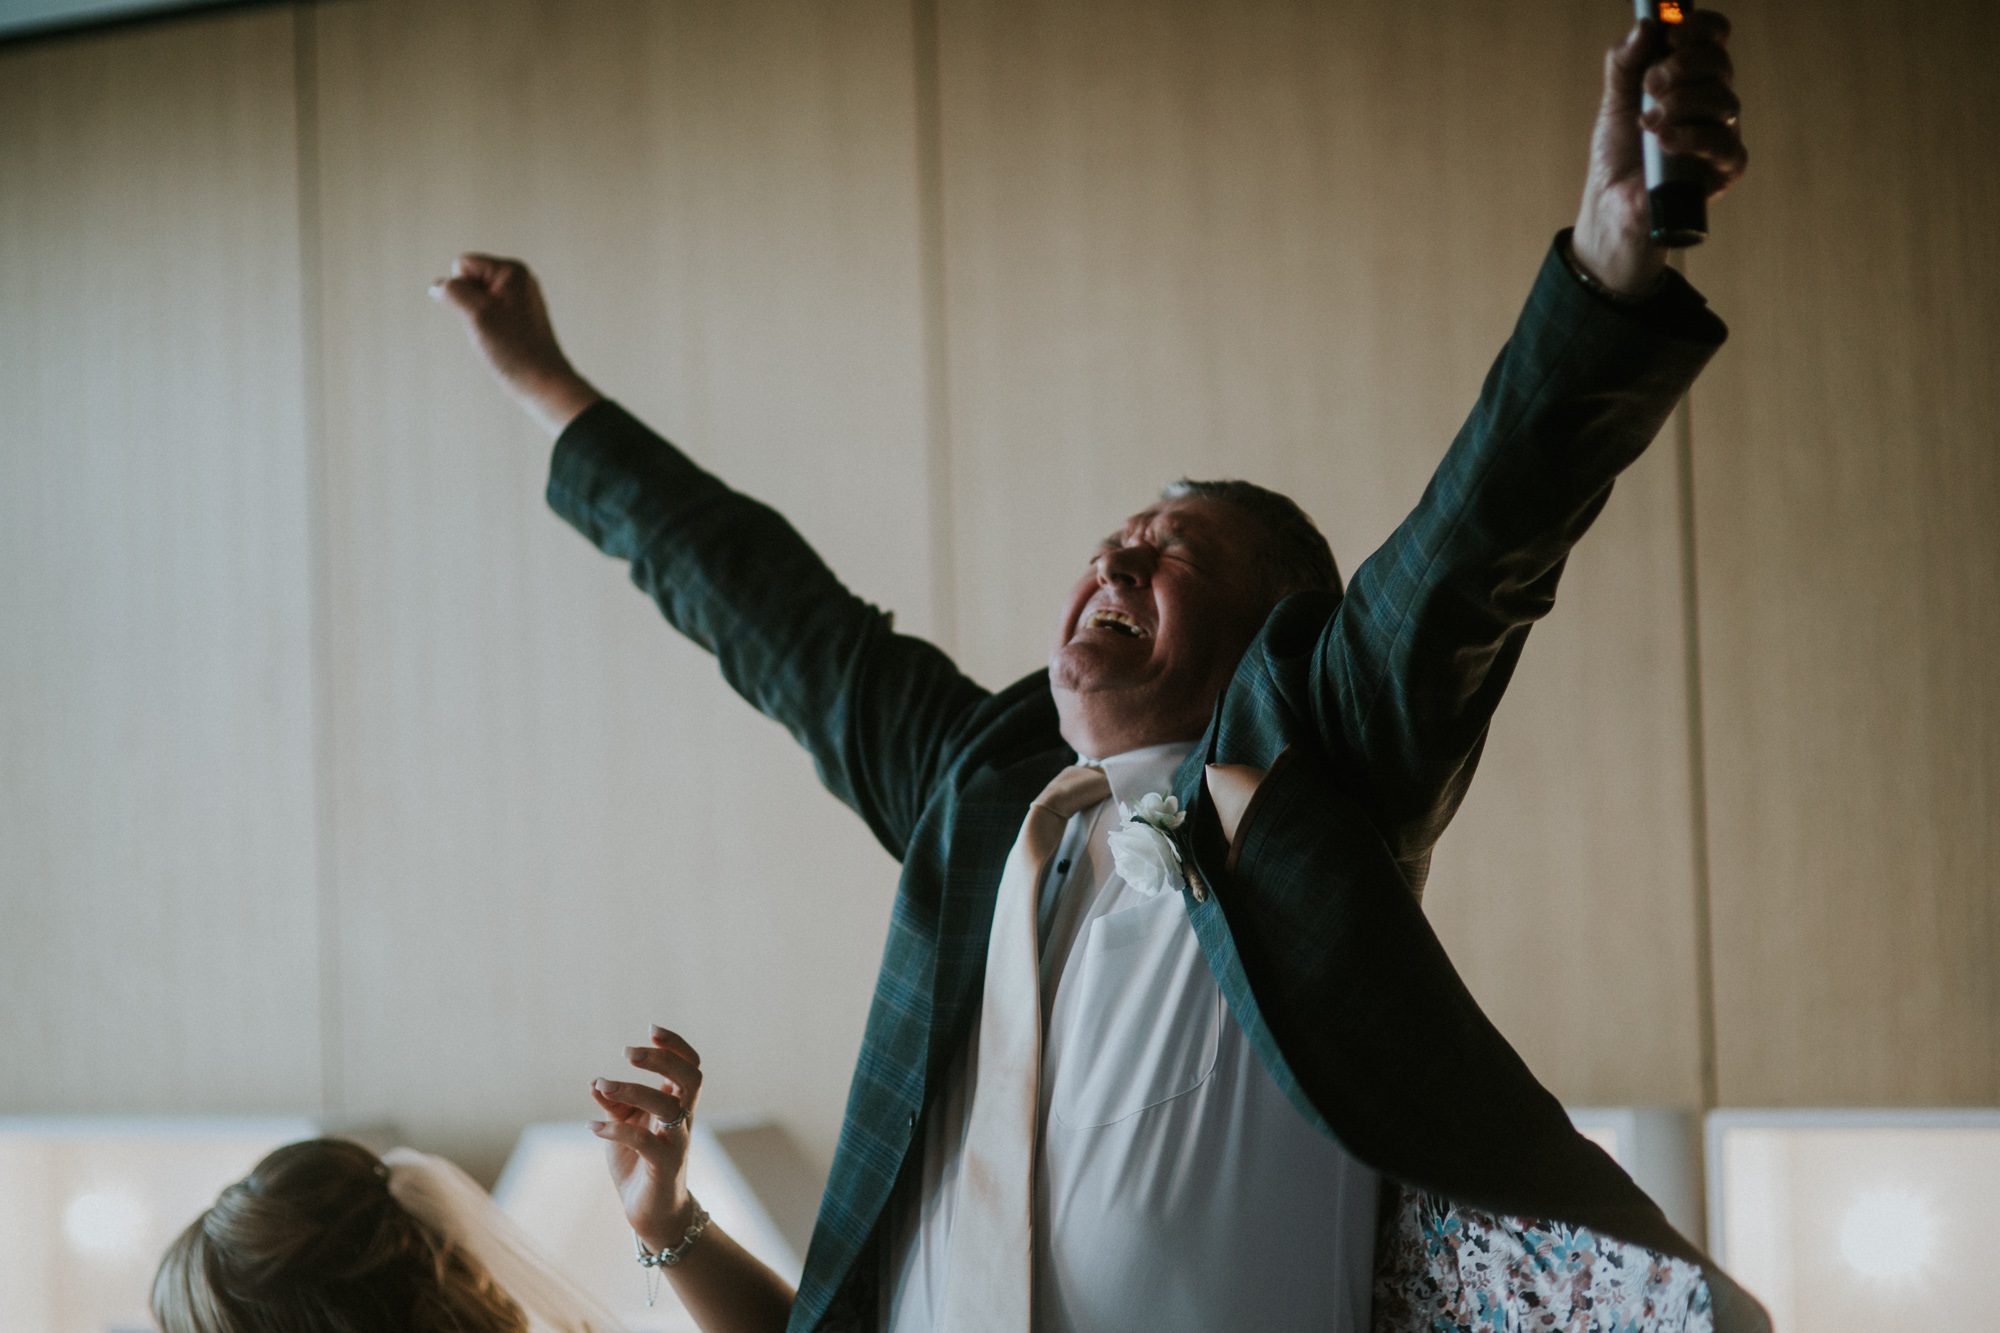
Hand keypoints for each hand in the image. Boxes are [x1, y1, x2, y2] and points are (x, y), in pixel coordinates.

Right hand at [429, 253, 601, 435]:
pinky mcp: (516, 317)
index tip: (484, 314)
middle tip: (492, 328)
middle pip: (468, 280)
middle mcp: (518, 280)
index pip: (463, 265)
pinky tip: (500, 341)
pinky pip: (485, 314)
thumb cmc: (513, 347)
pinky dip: (484, 327)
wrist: (541, 382)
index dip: (462, 290)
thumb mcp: (475, 313)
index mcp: (513, 271)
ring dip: (475, 318)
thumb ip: (452, 291)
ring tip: (497, 336)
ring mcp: (518, 298)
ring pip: (474, 300)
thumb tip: (437, 286)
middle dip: (468, 304)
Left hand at [590, 1025, 705, 1251]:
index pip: (689, 1066)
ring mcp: (677, 1142)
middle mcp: (683, 1119)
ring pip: (668, 1106)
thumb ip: (613, 1105)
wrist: (650, 1213)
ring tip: (602, 1084)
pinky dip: (616, 1130)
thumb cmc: (638, 1164)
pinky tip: (592, 1127)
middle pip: (690, 1078)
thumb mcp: (622, 1128)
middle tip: (628, 1051)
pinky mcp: (664, 1166)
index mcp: (677, 1105)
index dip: (676, 1045)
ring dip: (633, 1090)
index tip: (651, 1029)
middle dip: (662, 1060)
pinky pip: (645, 1141)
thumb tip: (595, 1082)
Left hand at [1573, 9, 1747, 294]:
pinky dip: (1692, 137)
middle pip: (1719, 64)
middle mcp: (1711, 101)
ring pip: (1723, 101)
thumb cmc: (1619, 156)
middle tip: (1651, 82)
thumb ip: (1625, 64)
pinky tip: (1664, 141)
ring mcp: (1721, 134)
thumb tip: (1646, 25)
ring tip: (1648, 121)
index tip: (1673, 32)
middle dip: (1684, 65)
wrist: (1611, 209)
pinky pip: (1724, 144)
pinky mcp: (1725, 168)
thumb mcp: (1614, 104)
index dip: (1700, 28)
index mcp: (1690, 79)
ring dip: (1682, 104)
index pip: (1712, 39)